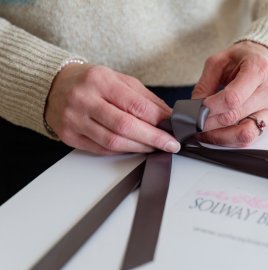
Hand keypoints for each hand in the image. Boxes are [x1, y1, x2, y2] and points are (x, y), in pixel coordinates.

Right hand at [45, 64, 180, 154]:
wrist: (53, 85)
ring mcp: (74, 119)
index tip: (173, 128)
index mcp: (100, 81)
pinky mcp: (69, 136)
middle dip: (153, 138)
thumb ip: (144, 98)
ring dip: (139, 147)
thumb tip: (168, 116)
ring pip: (113, 142)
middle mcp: (84, 100)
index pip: (135, 105)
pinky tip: (134, 147)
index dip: (159, 121)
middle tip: (169, 144)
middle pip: (125, 126)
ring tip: (154, 147)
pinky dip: (122, 150)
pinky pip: (102, 149)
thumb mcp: (119, 79)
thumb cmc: (90, 81)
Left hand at [192, 40, 267, 146]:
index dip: (210, 108)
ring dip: (219, 138)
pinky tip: (218, 135)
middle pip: (234, 117)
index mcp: (258, 69)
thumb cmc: (247, 59)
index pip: (232, 98)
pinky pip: (249, 139)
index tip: (195, 111)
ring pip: (244, 134)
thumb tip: (193, 107)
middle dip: (208, 124)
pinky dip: (230, 141)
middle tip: (193, 124)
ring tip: (204, 133)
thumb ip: (205, 83)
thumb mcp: (221, 60)